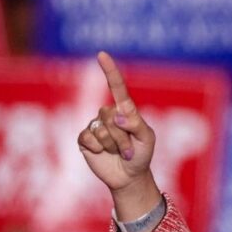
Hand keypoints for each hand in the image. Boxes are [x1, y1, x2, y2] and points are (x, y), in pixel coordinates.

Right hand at [77, 51, 155, 193]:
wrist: (129, 177)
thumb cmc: (141, 155)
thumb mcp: (147, 139)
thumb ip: (136, 124)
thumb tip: (116, 115)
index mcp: (125, 110)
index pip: (116, 87)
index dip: (109, 71)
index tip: (102, 55)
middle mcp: (108, 114)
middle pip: (110, 116)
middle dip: (122, 137)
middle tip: (129, 150)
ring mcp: (95, 126)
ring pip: (101, 130)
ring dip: (113, 146)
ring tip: (118, 153)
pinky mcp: (84, 139)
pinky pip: (88, 139)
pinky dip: (99, 149)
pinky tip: (102, 154)